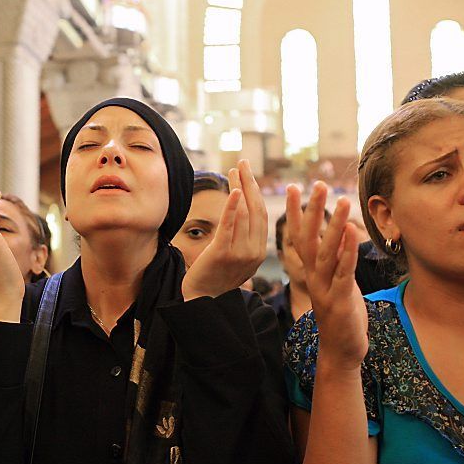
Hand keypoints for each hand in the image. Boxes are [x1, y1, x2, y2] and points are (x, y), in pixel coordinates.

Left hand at [181, 159, 267, 299]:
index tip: (249, 173)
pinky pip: (229, 225)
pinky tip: (234, 189)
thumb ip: (243, 238)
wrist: (203, 300)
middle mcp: (254, 251)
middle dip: (250, 183)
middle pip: (255, 209)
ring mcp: (239, 253)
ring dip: (239, 187)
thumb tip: (242, 211)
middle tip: (243, 162)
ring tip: (233, 170)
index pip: (261, 214)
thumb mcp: (236, 258)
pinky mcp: (222, 253)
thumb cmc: (216, 277)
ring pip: (243, 214)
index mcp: (259, 252)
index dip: (256, 191)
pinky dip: (232, 206)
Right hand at [286, 182, 367, 371]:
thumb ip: (336, 262)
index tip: (293, 187)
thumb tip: (340, 235)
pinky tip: (351, 231)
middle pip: (309, 239)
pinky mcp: (340, 300)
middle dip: (313, 210)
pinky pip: (343, 272)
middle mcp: (314, 277)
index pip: (300, 237)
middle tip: (317, 184)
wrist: (340, 353)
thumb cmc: (341, 316)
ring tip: (341, 199)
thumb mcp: (336, 284)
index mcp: (311, 272)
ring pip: (326, 252)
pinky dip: (347, 251)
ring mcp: (325, 288)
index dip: (297, 212)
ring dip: (333, 224)